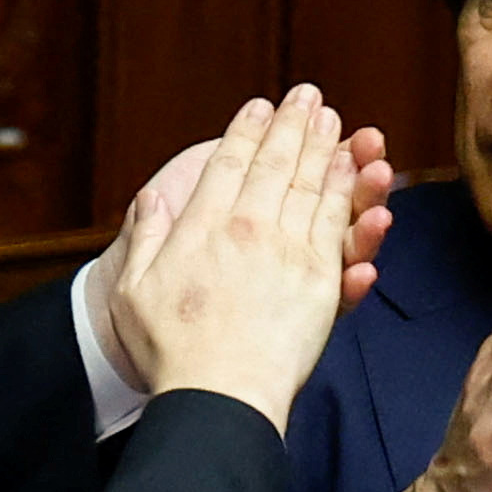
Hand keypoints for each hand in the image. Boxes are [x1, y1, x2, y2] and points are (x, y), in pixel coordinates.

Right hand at [91, 120, 395, 388]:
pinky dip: (347, 193)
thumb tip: (151, 199)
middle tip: (308, 96)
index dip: (245, 132)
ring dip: (325, 149)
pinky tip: (356, 173)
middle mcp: (247, 229)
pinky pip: (337, 225)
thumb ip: (144, 236)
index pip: (227, 165)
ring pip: (311, 186)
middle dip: (293, 126)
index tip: (258, 106)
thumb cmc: (170, 351)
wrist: (217, 394)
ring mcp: (288, 251)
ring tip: (337, 122)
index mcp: (201, 227)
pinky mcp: (320, 279)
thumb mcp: (135, 287)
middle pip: (275, 164)